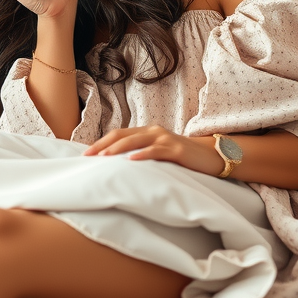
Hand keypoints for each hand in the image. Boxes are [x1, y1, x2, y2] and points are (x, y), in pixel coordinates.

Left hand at [82, 126, 223, 176]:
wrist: (211, 157)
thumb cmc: (182, 158)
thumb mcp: (158, 154)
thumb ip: (141, 154)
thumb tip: (116, 166)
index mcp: (147, 132)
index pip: (118, 134)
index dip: (101, 142)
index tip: (85, 154)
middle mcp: (154, 131)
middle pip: (122, 135)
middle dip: (103, 146)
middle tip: (88, 156)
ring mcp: (165, 138)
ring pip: (136, 141)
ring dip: (118, 149)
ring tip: (104, 157)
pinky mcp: (176, 149)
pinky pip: (156, 151)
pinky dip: (142, 155)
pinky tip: (131, 160)